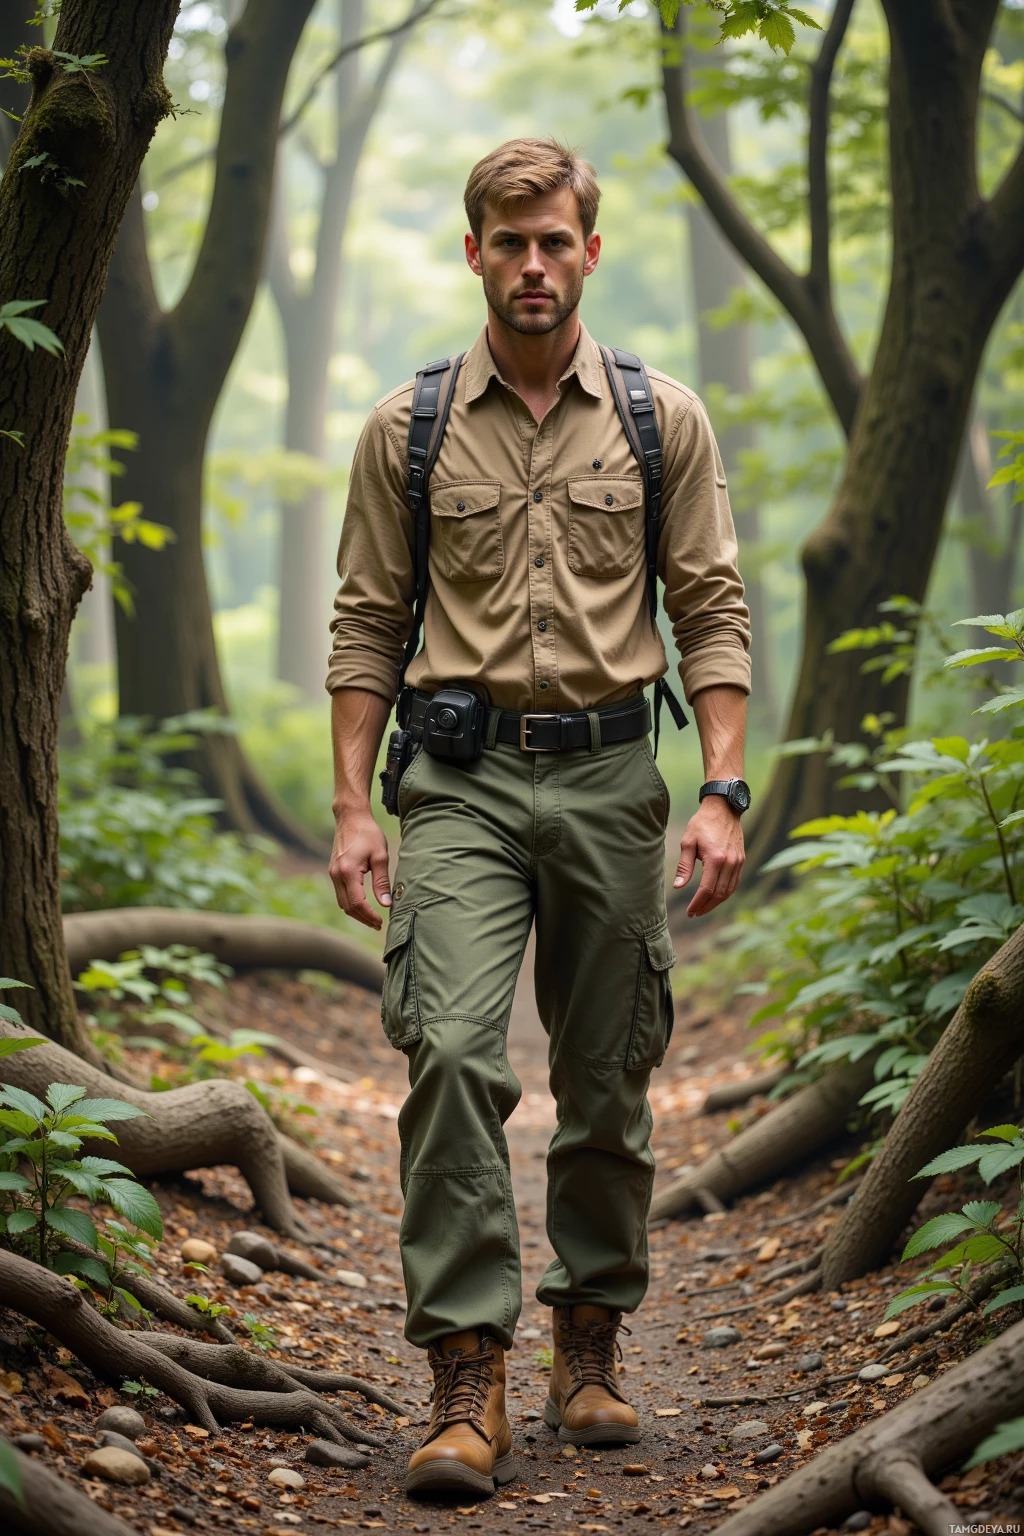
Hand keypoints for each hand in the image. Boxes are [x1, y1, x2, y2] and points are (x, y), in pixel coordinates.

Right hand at [329, 807, 391, 929]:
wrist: (351, 818)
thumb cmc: (368, 834)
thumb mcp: (380, 856)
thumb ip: (382, 882)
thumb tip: (386, 904)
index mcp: (348, 872)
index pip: (357, 903)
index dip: (369, 916)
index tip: (381, 922)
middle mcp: (336, 875)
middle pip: (347, 907)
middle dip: (363, 919)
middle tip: (378, 924)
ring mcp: (332, 874)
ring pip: (342, 903)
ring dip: (356, 913)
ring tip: (372, 918)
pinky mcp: (333, 872)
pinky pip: (340, 894)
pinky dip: (350, 904)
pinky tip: (363, 906)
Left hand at [674, 796, 744, 917]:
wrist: (724, 808)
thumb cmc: (702, 823)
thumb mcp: (688, 842)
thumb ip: (685, 866)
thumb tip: (679, 886)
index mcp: (715, 858)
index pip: (706, 889)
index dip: (697, 903)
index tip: (689, 912)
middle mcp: (730, 862)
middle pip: (719, 894)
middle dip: (706, 906)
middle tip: (695, 913)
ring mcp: (738, 862)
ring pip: (729, 891)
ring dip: (716, 902)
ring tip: (703, 908)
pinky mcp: (741, 860)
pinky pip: (735, 883)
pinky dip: (726, 893)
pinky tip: (716, 896)